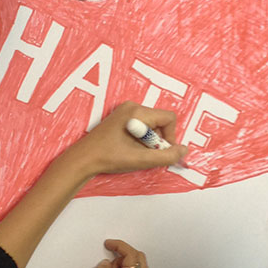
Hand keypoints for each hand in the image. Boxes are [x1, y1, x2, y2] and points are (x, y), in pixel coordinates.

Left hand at [63, 101, 186, 182]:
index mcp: (137, 112)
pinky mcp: (121, 118)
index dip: (170, 137)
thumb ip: (167, 156)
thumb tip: (184, 151)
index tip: (162, 152)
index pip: (169, 118)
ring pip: (152, 125)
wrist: (83, 159)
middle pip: (160, 121)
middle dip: (158, 140)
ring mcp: (125, 111)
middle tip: (146, 155)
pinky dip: (142, 139)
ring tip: (136, 153)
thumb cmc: (108, 157)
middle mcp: (132, 107)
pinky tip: (130, 149)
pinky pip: (142, 126)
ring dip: (150, 142)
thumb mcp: (142, 159)